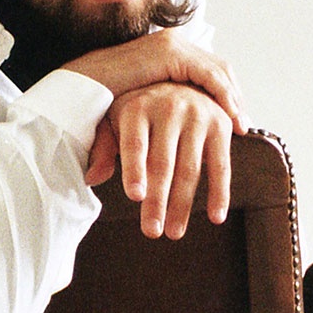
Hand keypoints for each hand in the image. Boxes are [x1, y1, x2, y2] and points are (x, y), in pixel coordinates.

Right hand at [62, 29, 248, 134]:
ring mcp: (173, 44)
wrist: (82, 87)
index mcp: (167, 50)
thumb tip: (179, 128)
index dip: (223, 94)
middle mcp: (173, 42)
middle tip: (243, 123)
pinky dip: (222, 96)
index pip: (207, 69)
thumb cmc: (104, 99)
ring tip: (240, 125)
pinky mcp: (171, 53)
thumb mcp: (141, 103)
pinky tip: (229, 117)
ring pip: (217, 70)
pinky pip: (207, 74)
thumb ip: (161, 108)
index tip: (233, 120)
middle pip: (218, 67)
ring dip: (232, 98)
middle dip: (233, 95)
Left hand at [84, 82, 231, 239]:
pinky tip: (216, 216)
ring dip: (183, 205)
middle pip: (162, 163)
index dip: (135, 170)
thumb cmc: (142, 108)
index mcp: (138, 107)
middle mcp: (169, 108)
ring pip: (190, 169)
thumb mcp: (117, 119)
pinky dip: (220, 192)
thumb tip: (92, 178)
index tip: (135, 197)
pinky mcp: (220, 126)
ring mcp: (198, 116)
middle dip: (157, 201)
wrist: (183, 80)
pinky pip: (221, 164)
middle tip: (152, 231)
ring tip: (174, 232)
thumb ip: (105, 147)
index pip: (135, 144)